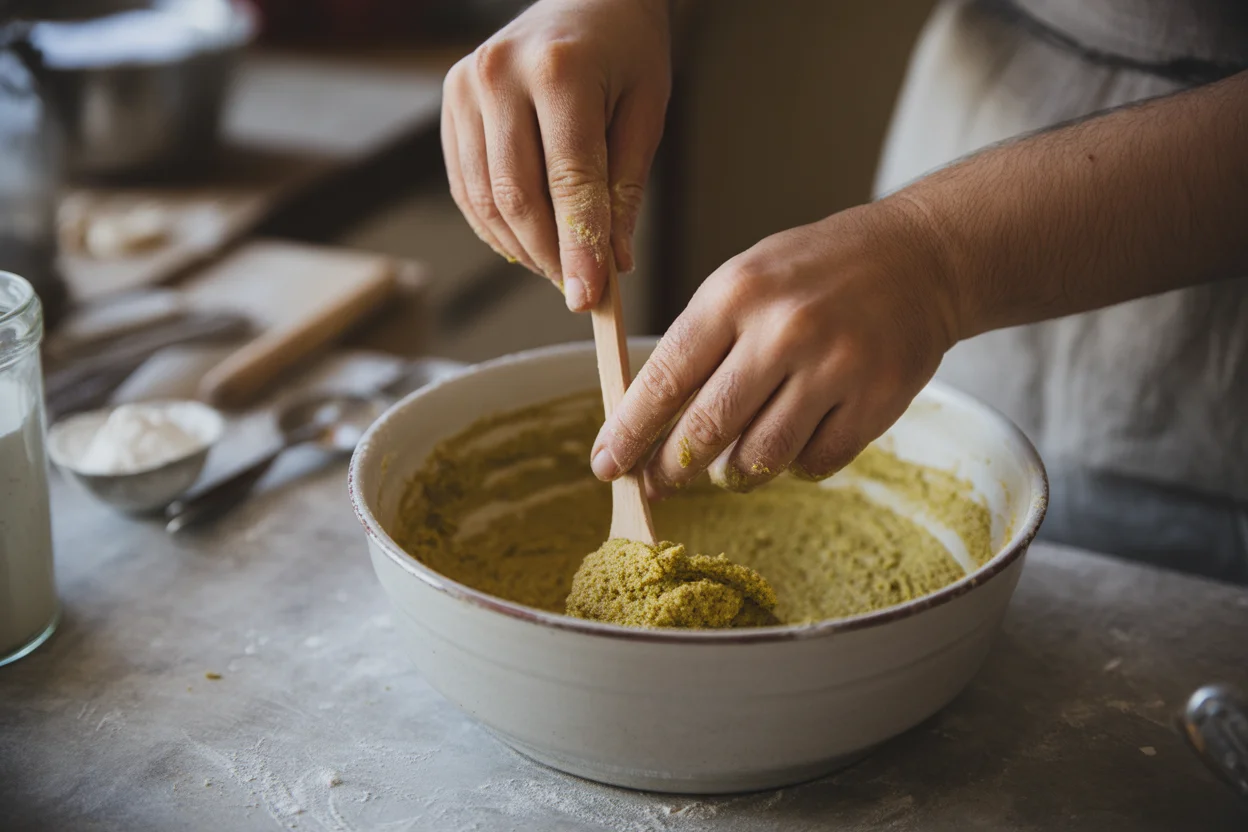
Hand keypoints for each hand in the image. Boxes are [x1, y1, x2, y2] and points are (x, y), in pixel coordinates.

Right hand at [441, 0, 671, 310]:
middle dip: (547, 255)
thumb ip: (625, 189)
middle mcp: (501, 74)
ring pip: (484, 198)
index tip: (588, 298)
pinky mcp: (451, 102)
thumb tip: (610, 264)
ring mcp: (466, 87)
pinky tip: (525, 240)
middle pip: (516, 195)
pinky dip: (494, 225)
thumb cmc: (626, 52)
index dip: (578, 246)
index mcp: (561, 70)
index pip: (569, 180)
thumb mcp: (645, 112)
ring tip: (557, 266)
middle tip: (576, 289)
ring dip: (520, 247)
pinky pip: (466, 185)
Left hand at [589, 199, 960, 495]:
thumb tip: (644, 423)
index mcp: (737, 293)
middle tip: (656, 485)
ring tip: (729, 464)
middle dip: (671, 469)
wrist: (918, 258)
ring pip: (760, 458)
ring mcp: (836, 367)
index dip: (629, 431)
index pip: (664, 378)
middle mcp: (785, 330)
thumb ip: (697, 346)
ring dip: (734, 472)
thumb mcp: (743, 282)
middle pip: (707, 429)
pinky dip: (795, 465)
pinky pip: (815, 463)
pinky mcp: (878, 400)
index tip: (606, 464)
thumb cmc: (813, 273)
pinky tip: (794, 440)